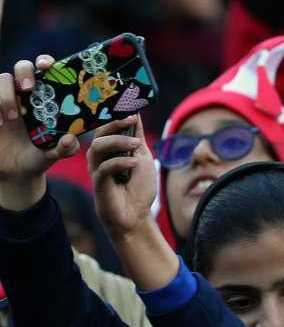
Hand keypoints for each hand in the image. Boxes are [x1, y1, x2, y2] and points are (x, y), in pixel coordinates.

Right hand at [0, 56, 78, 210]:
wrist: (13, 171)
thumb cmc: (37, 155)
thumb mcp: (51, 154)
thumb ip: (64, 149)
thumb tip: (70, 140)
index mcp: (45, 97)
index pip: (45, 69)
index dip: (45, 61)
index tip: (46, 65)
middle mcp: (23, 94)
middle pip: (21, 67)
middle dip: (24, 72)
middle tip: (28, 88)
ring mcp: (4, 100)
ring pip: (1, 81)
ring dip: (4, 96)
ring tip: (9, 119)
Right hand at [87, 116, 157, 238]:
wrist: (136, 214)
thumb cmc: (138, 186)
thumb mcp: (143, 157)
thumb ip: (137, 137)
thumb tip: (136, 113)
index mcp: (110, 150)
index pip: (107, 127)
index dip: (116, 117)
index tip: (132, 112)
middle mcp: (100, 158)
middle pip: (99, 134)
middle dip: (114, 125)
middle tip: (130, 122)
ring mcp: (97, 170)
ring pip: (98, 147)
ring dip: (118, 142)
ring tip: (136, 145)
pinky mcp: (98, 184)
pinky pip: (103, 168)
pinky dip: (120, 162)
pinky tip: (133, 164)